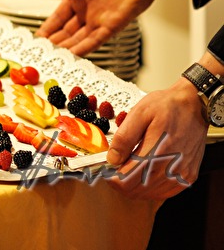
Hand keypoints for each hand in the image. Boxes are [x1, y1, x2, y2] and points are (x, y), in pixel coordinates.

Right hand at [37, 0, 187, 54]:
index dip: (47, 28)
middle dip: (53, 43)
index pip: (58, 17)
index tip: (36, 38)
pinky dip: (85, 48)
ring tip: (52, 58)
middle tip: (40, 53)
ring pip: (78, 39)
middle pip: (66, 32)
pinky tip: (73, 54)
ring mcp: (100, 19)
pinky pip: (96, 40)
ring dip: (66, 48)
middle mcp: (87, 12)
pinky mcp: (113, 24)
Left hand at [107, 76, 207, 199]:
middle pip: (136, 189)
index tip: (105, 169)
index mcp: (157, 150)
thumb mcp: (139, 113)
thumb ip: (124, 138)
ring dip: (134, 186)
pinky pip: (164, 192)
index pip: (127, 179)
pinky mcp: (188, 176)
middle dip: (120, 182)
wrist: (194, 106)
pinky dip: (150, 187)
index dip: (111, 178)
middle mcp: (171, 166)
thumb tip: (112, 158)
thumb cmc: (168, 107)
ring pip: (149, 194)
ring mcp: (181, 174)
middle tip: (115, 167)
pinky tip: (145, 173)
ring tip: (129, 167)